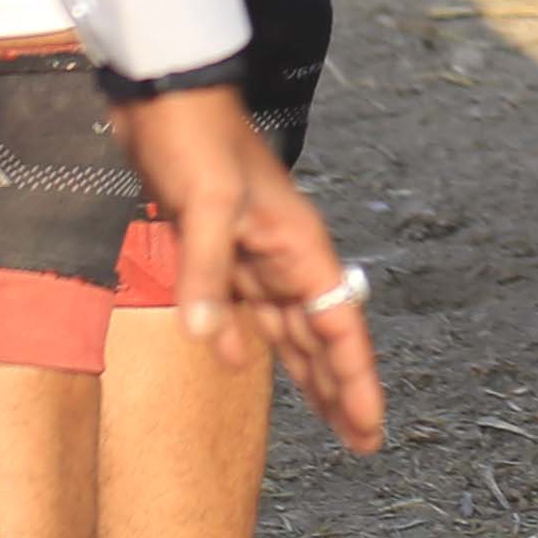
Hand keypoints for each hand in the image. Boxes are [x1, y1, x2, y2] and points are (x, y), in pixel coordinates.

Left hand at [113, 81, 389, 452]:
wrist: (166, 95)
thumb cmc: (198, 138)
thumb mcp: (207, 200)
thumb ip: (206, 272)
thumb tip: (205, 343)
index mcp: (298, 246)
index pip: (338, 326)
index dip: (356, 379)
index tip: (370, 428)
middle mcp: (284, 255)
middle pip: (320, 336)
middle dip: (341, 389)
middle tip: (360, 442)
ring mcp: (251, 252)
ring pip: (285, 327)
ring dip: (303, 372)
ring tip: (324, 415)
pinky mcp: (216, 246)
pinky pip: (238, 305)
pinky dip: (241, 336)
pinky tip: (235, 359)